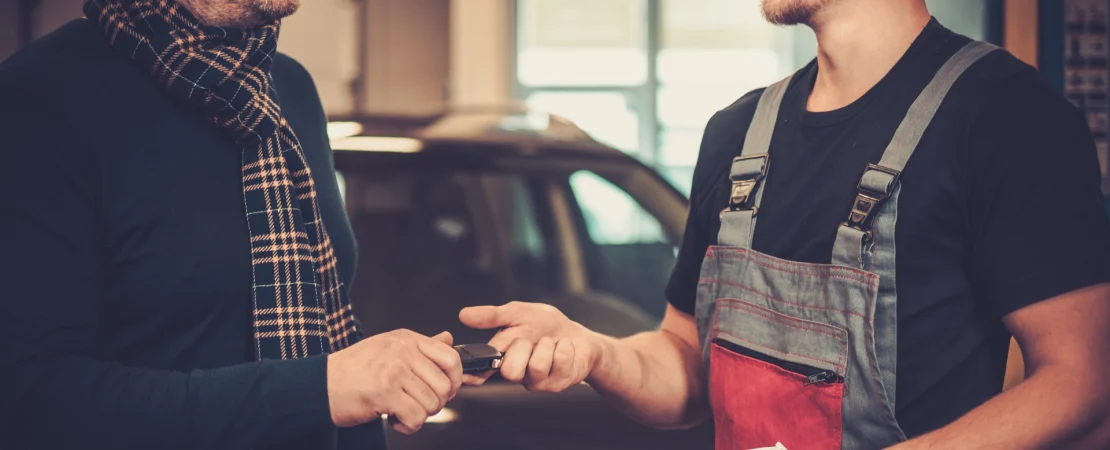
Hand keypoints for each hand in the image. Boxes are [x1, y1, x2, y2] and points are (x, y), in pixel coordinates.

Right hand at [326, 329, 461, 433]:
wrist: (320, 385)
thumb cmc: (354, 370)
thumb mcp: (389, 348)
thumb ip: (421, 347)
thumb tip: (449, 338)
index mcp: (406, 339)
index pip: (450, 357)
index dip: (455, 379)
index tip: (447, 391)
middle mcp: (402, 351)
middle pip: (444, 386)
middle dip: (436, 403)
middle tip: (416, 406)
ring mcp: (393, 370)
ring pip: (432, 404)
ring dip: (420, 416)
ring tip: (401, 412)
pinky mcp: (384, 393)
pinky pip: (416, 417)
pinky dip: (409, 426)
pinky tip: (394, 420)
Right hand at [459, 301, 601, 392]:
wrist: (578, 337)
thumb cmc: (546, 327)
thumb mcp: (518, 313)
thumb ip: (492, 316)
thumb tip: (464, 314)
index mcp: (503, 358)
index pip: (480, 372)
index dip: (473, 373)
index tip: (467, 372)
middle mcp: (518, 374)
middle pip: (509, 372)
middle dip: (521, 347)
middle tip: (530, 340)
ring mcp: (538, 381)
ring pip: (537, 366)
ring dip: (546, 345)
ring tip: (550, 342)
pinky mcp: (559, 383)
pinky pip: (560, 361)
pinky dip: (564, 346)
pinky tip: (564, 348)